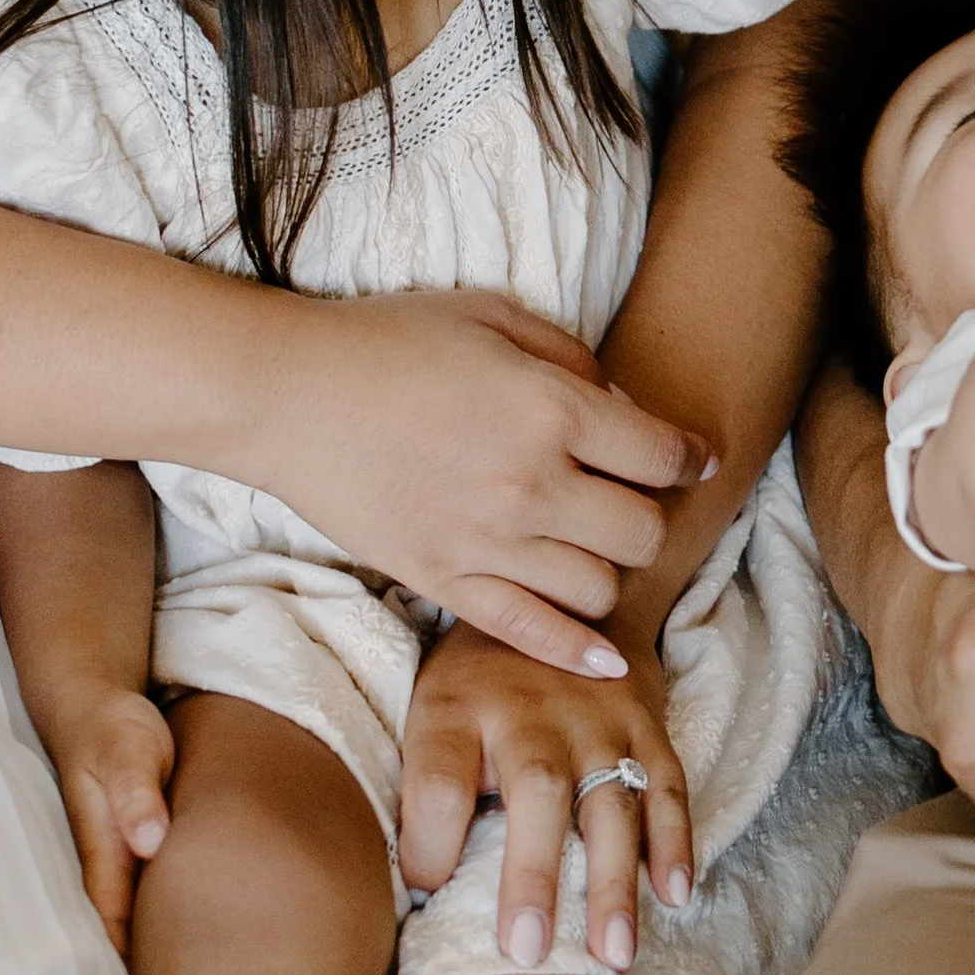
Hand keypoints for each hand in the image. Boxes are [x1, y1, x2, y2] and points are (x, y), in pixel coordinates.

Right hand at [43, 685, 175, 957]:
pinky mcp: (139, 852)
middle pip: (126, 941)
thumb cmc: (114, 730)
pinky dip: (170, 924)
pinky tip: (205, 946)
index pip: (115, 932)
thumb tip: (150, 842)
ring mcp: (123, 864)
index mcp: (104, 857)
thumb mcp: (128, 750)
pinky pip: (153, 900)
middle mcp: (109, 870)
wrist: (97, 708)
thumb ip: (137, 794)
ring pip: (141, 925)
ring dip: (162, 957)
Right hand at [250, 287, 709, 675]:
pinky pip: (530, 632)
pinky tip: (605, 657)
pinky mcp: (442, 581)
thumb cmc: (387, 341)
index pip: (662, 455)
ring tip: (587, 546)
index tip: (687, 458)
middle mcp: (531, 485)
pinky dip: (577, 650)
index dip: (686, 456)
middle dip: (648, 514)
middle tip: (626, 498)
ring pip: (598, 590)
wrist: (286, 394)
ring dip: (606, 569)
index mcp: (552, 410)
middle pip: (643, 532)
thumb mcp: (493, 317)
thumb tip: (620, 408)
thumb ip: (571, 361)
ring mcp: (486, 543)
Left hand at [396, 620, 694, 974]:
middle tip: (526, 952)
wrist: (564, 596)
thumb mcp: (429, 710)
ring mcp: (597, 716)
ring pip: (610, 799)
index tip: (425, 895)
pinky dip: (674, 841)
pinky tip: (676, 895)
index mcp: (459, 710)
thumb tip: (404, 890)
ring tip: (614, 954)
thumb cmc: (479, 681)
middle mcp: (530, 712)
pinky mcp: (645, 722)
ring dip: (614, 880)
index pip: (437, 784)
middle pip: (534, 789)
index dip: (427, 846)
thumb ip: (422, 787)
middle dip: (532, 874)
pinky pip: (667, 784)